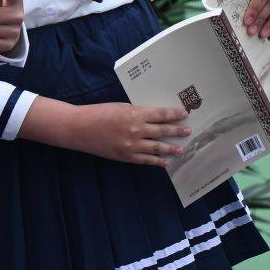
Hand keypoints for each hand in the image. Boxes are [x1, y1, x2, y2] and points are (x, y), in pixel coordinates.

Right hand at [16, 99, 192, 166]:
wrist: (81, 129)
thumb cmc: (100, 113)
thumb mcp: (121, 107)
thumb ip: (137, 113)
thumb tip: (154, 117)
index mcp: (135, 114)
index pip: (160, 114)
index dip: (174, 114)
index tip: (185, 113)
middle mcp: (136, 130)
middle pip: (162, 131)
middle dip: (177, 131)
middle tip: (189, 131)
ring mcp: (132, 145)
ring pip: (157, 147)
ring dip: (171, 148)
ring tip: (181, 149)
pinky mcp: (126, 156)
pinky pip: (145, 160)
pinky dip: (157, 161)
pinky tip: (165, 162)